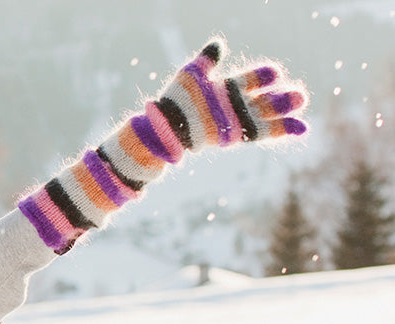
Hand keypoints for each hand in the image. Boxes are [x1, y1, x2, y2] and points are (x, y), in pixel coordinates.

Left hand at [150, 38, 307, 160]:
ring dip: (284, 111)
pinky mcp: (236, 134)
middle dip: (281, 96)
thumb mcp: (192, 74)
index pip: (250, 79)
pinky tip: (301, 128)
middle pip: (264, 98)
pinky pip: (262, 132)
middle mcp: (234, 104)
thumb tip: (218, 44)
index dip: (263, 76)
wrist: (167, 125)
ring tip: (301, 104)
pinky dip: (281, 130)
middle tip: (298, 94)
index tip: (274, 73)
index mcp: (226, 88)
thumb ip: (207, 60)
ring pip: (266, 115)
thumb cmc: (177, 99)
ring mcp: (236, 119)